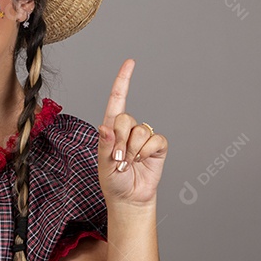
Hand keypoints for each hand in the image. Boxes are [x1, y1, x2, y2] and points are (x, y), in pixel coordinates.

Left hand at [97, 59, 167, 206]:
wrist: (129, 198)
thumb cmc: (113, 181)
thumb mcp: (103, 163)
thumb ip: (105, 145)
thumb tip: (105, 126)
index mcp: (111, 128)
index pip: (117, 99)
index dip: (123, 80)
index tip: (130, 62)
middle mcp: (128, 129)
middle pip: (126, 118)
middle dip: (120, 140)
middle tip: (118, 160)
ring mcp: (143, 137)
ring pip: (140, 132)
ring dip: (133, 151)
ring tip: (129, 163)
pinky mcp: (157, 146)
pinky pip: (155, 140)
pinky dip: (147, 153)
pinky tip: (142, 162)